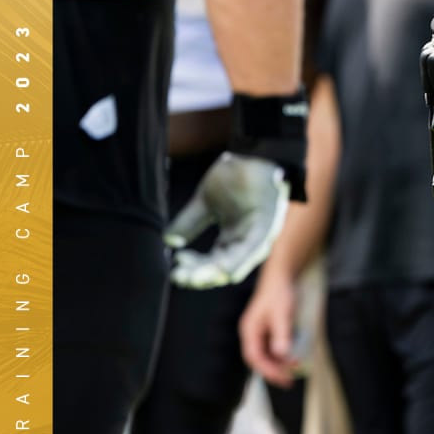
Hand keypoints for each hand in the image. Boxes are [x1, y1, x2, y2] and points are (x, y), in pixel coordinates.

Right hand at [165, 152, 289, 287]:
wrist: (254, 155)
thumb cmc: (234, 178)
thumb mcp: (206, 202)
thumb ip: (189, 222)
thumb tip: (167, 240)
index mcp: (231, 240)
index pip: (211, 264)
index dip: (193, 270)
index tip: (174, 271)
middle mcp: (245, 244)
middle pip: (222, 270)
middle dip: (199, 276)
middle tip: (179, 278)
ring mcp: (258, 237)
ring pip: (236, 266)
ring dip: (213, 273)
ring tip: (192, 277)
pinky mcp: (266, 227)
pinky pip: (252, 250)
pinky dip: (236, 261)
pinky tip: (221, 269)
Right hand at [240, 270, 299, 386]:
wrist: (281, 277)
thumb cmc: (280, 293)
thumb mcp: (282, 314)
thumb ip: (282, 334)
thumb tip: (282, 354)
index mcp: (250, 330)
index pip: (254, 357)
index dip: (268, 370)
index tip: (282, 378)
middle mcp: (252, 333)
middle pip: (258, 359)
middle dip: (273, 371)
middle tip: (289, 381)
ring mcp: (259, 332)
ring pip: (266, 354)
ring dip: (278, 364)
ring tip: (293, 371)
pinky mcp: (268, 329)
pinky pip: (272, 348)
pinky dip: (281, 355)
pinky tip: (293, 358)